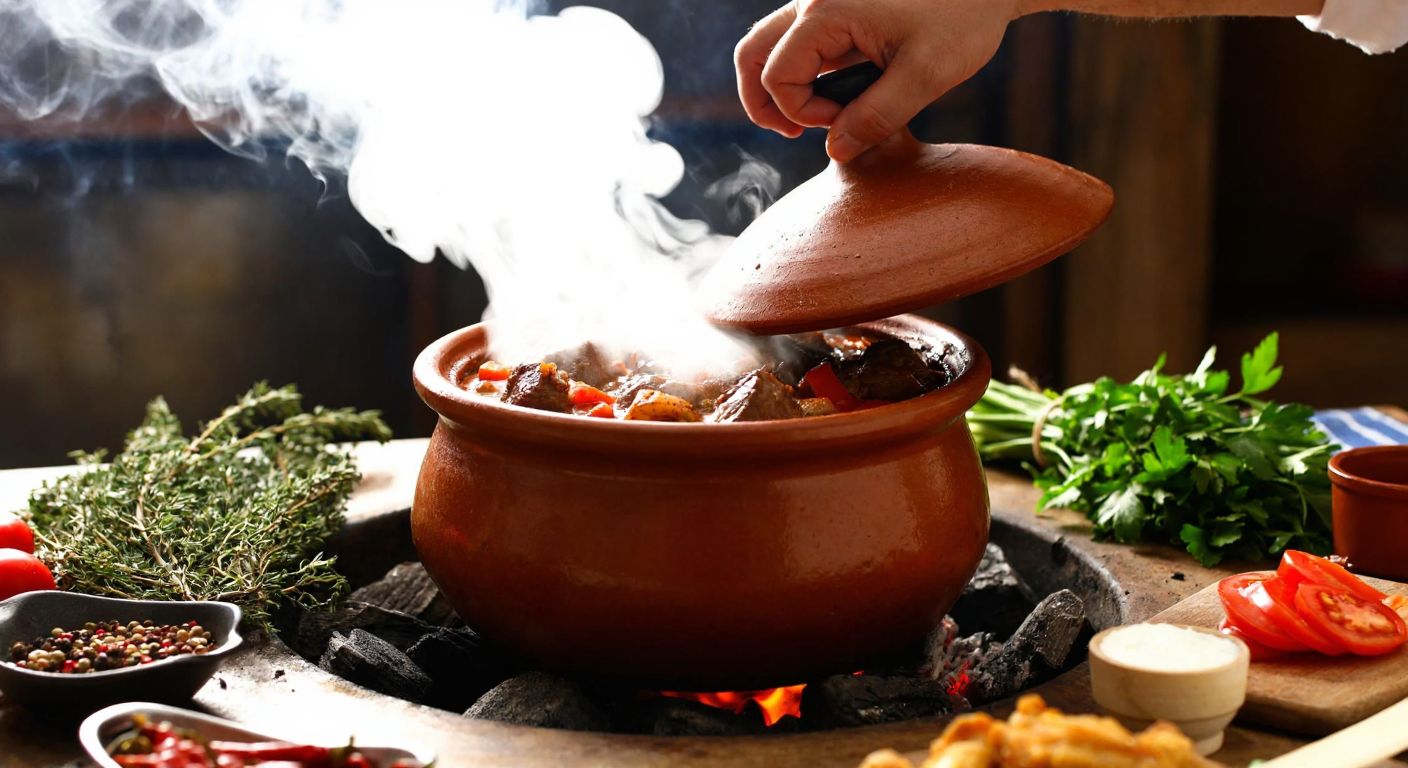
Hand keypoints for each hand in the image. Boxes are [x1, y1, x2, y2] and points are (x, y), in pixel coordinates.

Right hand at [735, 0, 1021, 161]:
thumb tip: (836, 150)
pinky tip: (829, 97)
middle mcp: (814, 0)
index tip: (845, 123)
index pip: (779, 75)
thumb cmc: (964, 16)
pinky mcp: (838, 10)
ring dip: (777, 87)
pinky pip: (796, 43)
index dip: (803, 112)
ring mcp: (823, 3)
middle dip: (764, 100)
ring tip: (806, 120)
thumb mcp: (926, 75)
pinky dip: (799, 73)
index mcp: (827, 11)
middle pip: (753, 52)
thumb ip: (877, 116)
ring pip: (768, 45)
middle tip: (792, 132)